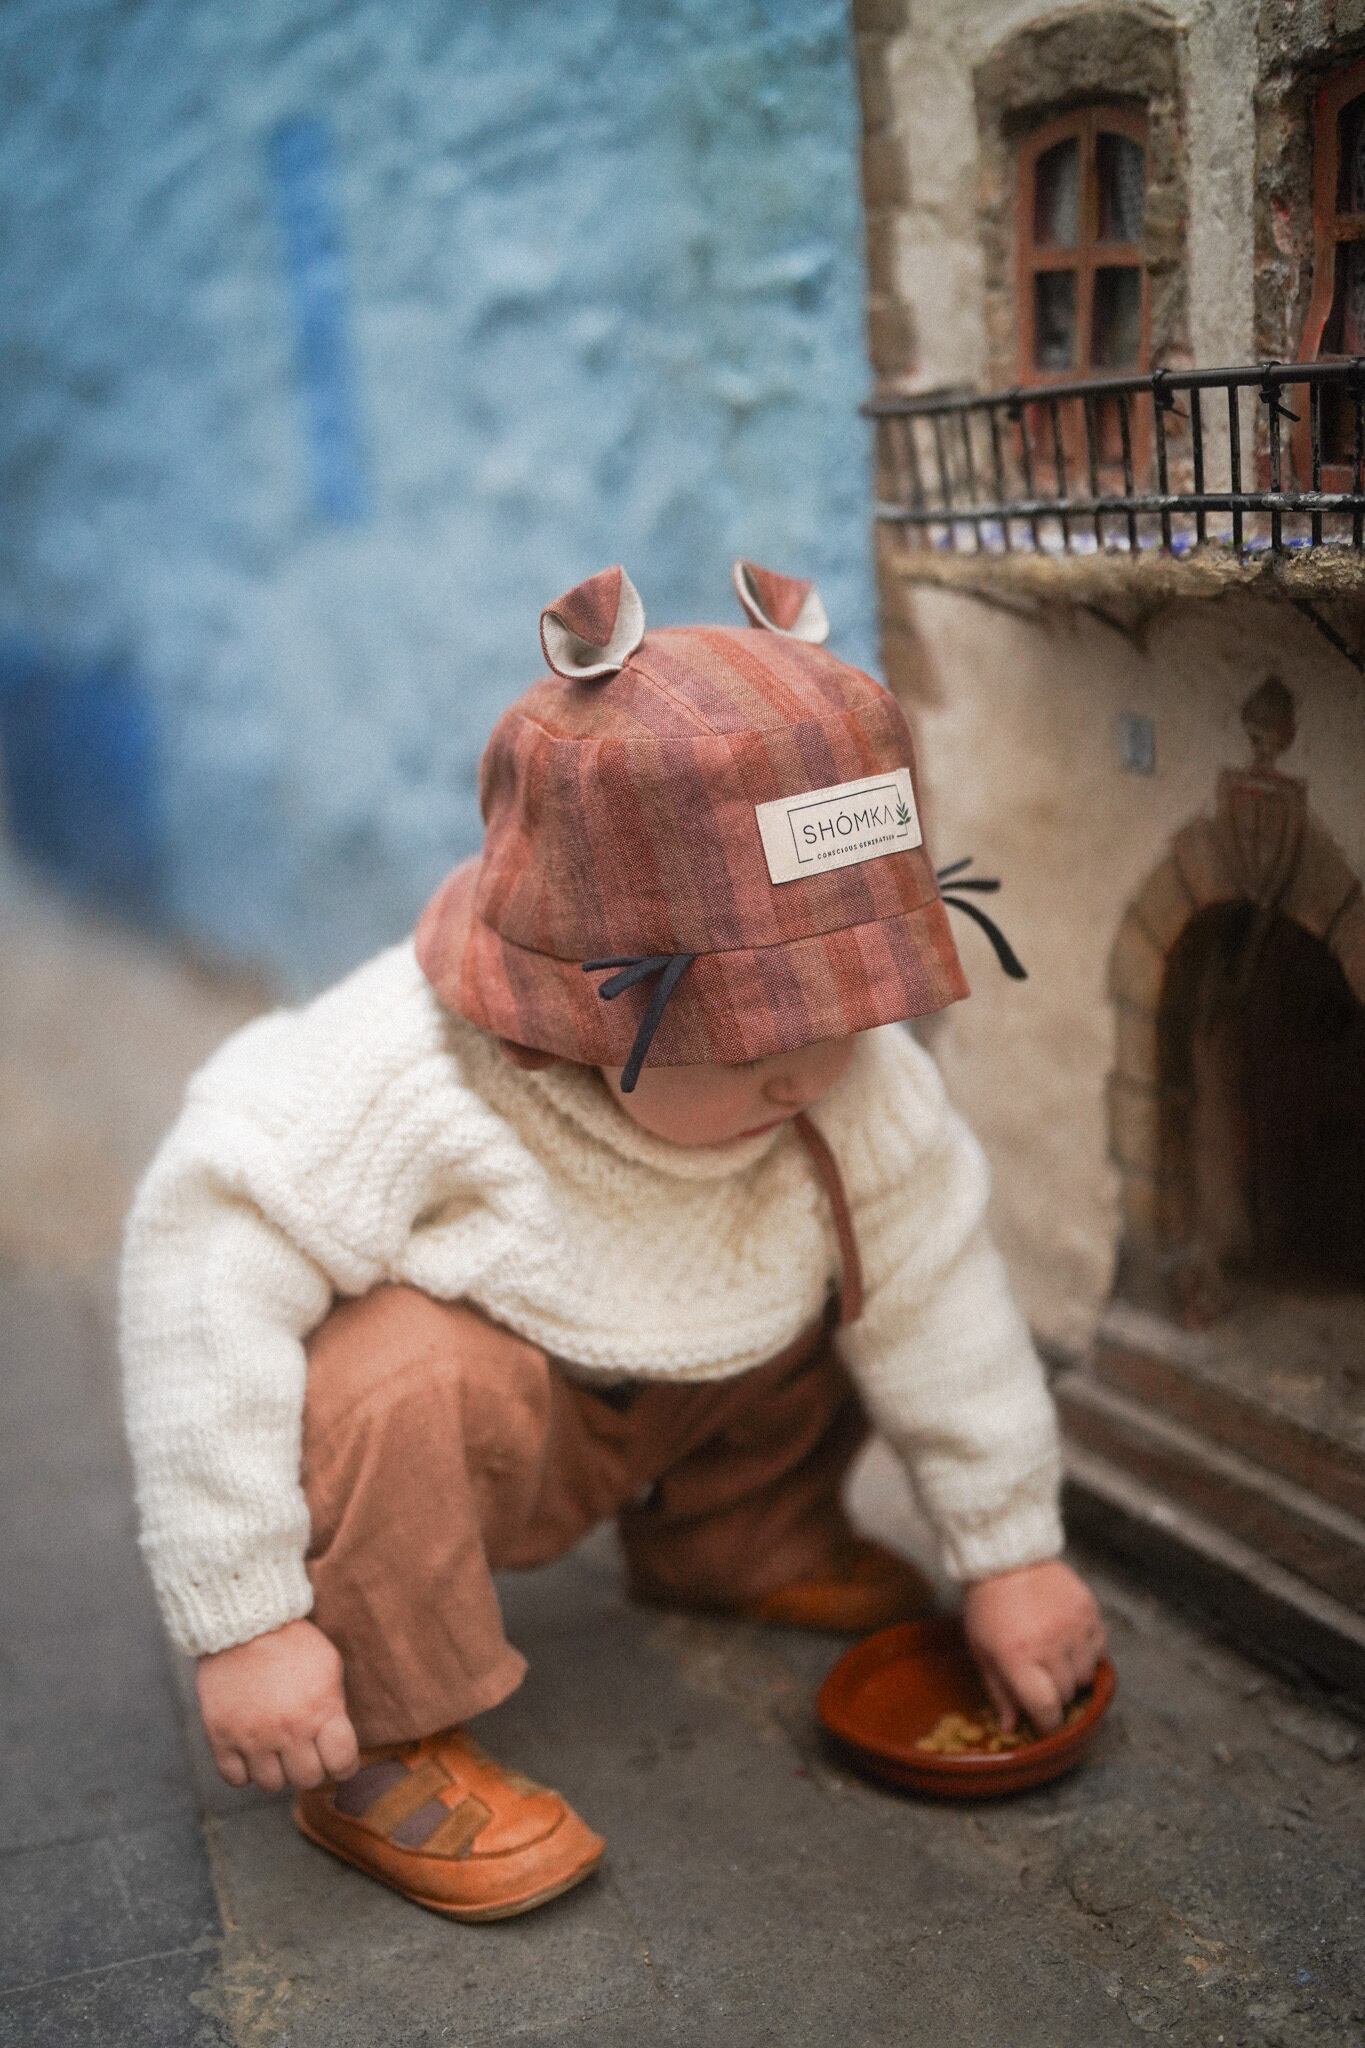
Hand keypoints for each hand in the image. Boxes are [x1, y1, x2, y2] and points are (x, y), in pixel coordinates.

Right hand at [196, 1617, 359, 1792]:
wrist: (243, 1623)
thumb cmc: (291, 1642)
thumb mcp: (329, 1666)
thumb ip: (334, 1706)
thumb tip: (338, 1740)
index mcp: (320, 1710)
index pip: (343, 1764)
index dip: (344, 1766)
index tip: (338, 1760)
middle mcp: (288, 1730)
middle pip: (307, 1779)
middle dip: (310, 1767)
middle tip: (304, 1751)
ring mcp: (252, 1736)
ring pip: (272, 1785)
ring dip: (277, 1770)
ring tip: (276, 1749)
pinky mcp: (221, 1737)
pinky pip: (235, 1779)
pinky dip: (244, 1772)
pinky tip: (251, 1752)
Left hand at [962, 1559, 1105, 1733]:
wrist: (1007, 1556)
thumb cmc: (988, 1605)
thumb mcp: (981, 1649)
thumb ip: (998, 1690)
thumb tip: (1011, 1727)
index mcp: (1018, 1656)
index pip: (1046, 1708)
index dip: (1048, 1724)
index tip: (1045, 1724)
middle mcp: (1050, 1644)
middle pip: (1068, 1693)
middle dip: (1055, 1694)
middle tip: (1042, 1680)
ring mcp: (1073, 1626)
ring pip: (1086, 1674)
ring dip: (1072, 1674)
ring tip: (1055, 1657)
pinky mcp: (1088, 1609)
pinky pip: (1099, 1647)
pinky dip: (1087, 1651)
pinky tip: (1069, 1640)